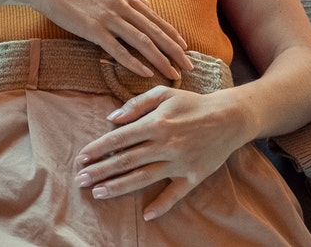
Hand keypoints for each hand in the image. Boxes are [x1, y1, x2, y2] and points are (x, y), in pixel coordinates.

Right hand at [26, 0, 193, 81]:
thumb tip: (144, 2)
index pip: (153, 17)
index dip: (171, 33)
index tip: (184, 47)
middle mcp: (120, 5)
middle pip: (154, 31)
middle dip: (174, 50)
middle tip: (188, 65)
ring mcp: (107, 18)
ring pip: (141, 41)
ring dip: (160, 59)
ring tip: (173, 73)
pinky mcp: (93, 30)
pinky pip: (118, 50)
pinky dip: (134, 62)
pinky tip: (145, 73)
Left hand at [74, 87, 249, 218]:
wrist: (230, 118)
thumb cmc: (192, 103)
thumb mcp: (163, 95)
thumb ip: (136, 104)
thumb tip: (111, 118)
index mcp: (156, 123)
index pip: (119, 138)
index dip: (98, 149)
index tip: (81, 157)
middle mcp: (165, 145)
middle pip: (126, 161)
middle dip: (100, 171)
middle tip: (80, 180)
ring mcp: (179, 163)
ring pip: (144, 178)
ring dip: (119, 187)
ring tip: (98, 193)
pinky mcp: (193, 176)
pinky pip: (176, 194)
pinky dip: (161, 205)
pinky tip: (146, 215)